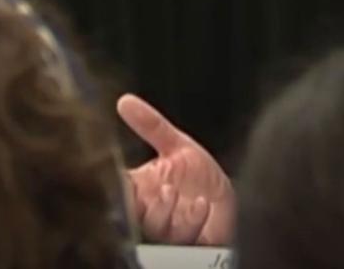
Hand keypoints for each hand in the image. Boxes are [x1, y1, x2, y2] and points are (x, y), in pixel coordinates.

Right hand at [117, 93, 235, 244]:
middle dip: (135, 203)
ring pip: (154, 227)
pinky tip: (200, 204)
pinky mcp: (189, 243)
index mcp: (139, 191)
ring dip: (162, 210)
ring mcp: (168, 231)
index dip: (111, 183)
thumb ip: (151, 125)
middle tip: (147, 187)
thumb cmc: (199, 178)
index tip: (114, 172)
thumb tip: (124, 101)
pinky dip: (191, 220)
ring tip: (172, 191)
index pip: (115, 188)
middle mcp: (149, 213)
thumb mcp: (177, 145)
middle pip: (129, 213)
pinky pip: (185, 238)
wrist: (231, 202)